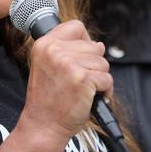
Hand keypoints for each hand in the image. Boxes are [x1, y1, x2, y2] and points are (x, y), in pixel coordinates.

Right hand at [19, 20, 111, 142]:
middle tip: (79, 81)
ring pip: (103, 63)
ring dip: (99, 79)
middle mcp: (54, 50)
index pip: (76, 26)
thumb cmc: (48, 99)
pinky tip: (90, 99)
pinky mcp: (83, 79)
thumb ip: (67, 50)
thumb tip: (99, 44)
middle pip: (94, 46)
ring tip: (84, 91)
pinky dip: (105, 91)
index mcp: (44, 44)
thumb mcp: (47, 65)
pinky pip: (107, 79)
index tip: (81, 57)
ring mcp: (69, 63)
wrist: (43, 125)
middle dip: (93, 64)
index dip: (84, 41)